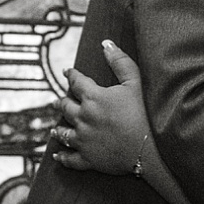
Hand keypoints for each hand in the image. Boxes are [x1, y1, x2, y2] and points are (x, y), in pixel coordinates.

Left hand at [51, 38, 150, 174]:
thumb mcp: (135, 81)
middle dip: (61, 102)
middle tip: (57, 101)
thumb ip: (119, 62)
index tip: (67, 72)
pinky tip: (58, 155)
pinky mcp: (88, 160)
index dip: (71, 75)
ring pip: (64, 133)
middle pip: (66, 108)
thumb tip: (106, 44)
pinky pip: (70, 159)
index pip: (77, 83)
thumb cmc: (145, 112)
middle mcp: (83, 118)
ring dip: (58, 129)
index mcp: (94, 98)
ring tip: (54, 128)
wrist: (149, 148)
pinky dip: (62, 157)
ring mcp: (84, 140)